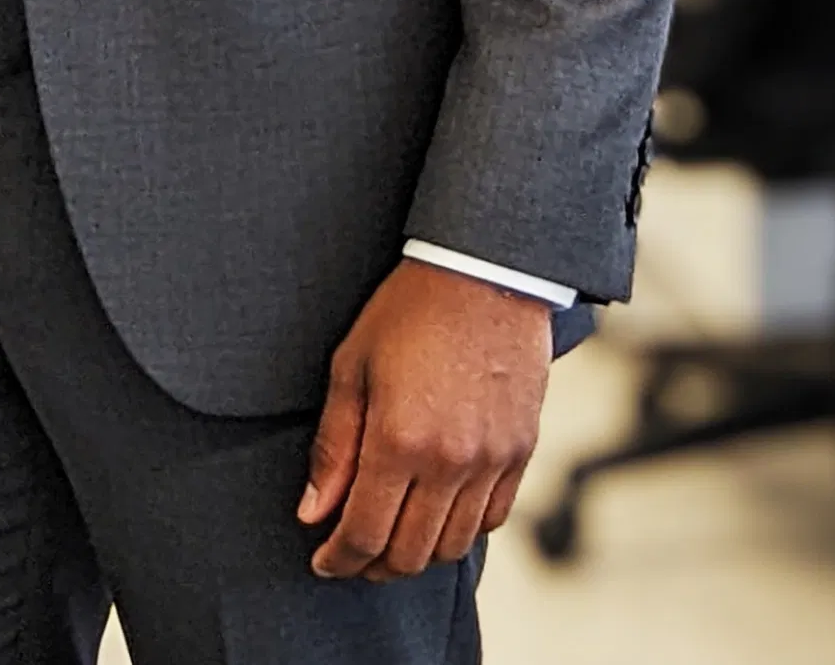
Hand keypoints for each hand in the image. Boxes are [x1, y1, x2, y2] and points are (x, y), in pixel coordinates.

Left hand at [298, 259, 550, 579]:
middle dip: (372, 565)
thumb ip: (334, 446)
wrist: (485, 270)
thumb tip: (313, 513)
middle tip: (353, 553)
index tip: (324, 560)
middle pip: (408, 554)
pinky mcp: (521, 450)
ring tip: (393, 535)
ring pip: (451, 546)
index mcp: (399, 440)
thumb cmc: (410, 309)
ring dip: (417, 553)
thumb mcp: (353, 367)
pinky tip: (438, 511)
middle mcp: (449, 461)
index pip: (363, 534)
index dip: (338, 559)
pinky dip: (462, 529)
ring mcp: (491, 460)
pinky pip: (492, 518)